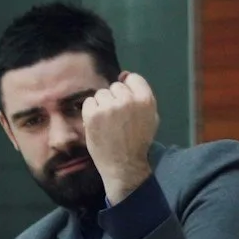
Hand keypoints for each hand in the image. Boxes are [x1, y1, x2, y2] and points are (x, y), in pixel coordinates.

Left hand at [80, 72, 157, 202]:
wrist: (123, 164)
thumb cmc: (138, 141)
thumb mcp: (150, 117)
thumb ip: (140, 95)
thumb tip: (124, 74)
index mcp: (146, 100)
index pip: (133, 79)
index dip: (128, 89)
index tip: (125, 102)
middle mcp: (128, 100)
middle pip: (116, 86)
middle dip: (114, 98)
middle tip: (117, 118)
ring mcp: (109, 107)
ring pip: (101, 93)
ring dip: (102, 105)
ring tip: (107, 122)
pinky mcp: (93, 114)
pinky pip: (88, 102)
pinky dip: (90, 111)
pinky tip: (97, 124)